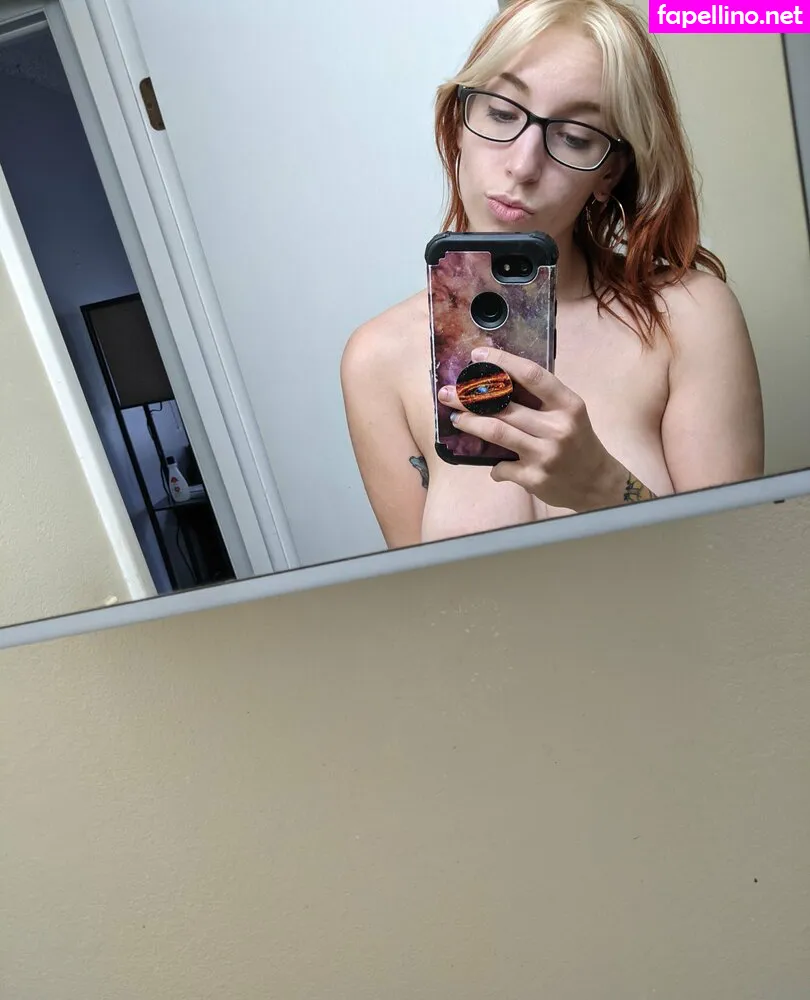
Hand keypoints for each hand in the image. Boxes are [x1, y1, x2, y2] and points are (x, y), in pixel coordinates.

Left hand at [439, 346, 627, 511]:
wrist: (596, 483)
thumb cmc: (577, 441)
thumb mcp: (569, 413)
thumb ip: (541, 399)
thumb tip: (495, 382)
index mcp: (568, 404)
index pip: (531, 375)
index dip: (502, 362)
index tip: (477, 356)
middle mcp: (557, 427)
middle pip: (504, 406)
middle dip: (469, 398)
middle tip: (448, 393)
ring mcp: (545, 454)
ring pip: (496, 432)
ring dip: (470, 424)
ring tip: (457, 418)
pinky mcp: (534, 478)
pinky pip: (502, 466)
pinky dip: (495, 466)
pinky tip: (495, 466)